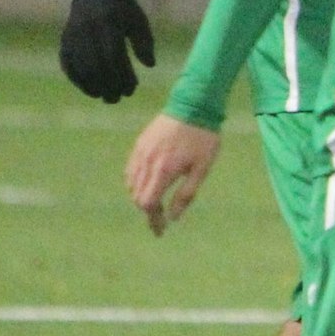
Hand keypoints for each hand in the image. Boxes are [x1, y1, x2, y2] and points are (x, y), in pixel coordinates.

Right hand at [60, 0, 155, 102]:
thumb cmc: (124, 10)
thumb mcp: (138, 21)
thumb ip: (144, 42)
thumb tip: (150, 65)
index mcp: (108, 21)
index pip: (114, 55)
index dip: (122, 75)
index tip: (131, 89)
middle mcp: (87, 29)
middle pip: (95, 65)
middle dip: (107, 85)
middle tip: (118, 99)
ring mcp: (72, 35)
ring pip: (80, 67)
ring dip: (92, 86)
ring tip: (106, 97)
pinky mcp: (64, 41)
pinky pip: (68, 65)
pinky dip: (78, 80)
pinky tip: (91, 90)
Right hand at [126, 114, 220, 236]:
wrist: (193, 104)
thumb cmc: (203, 137)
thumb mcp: (202, 168)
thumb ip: (187, 194)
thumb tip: (173, 217)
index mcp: (163, 171)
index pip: (148, 204)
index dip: (153, 221)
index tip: (160, 231)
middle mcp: (146, 164)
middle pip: (138, 197)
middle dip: (149, 210)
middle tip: (162, 217)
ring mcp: (140, 153)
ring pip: (131, 185)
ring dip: (141, 196)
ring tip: (157, 201)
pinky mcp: (139, 144)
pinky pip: (130, 170)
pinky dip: (135, 182)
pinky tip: (148, 182)